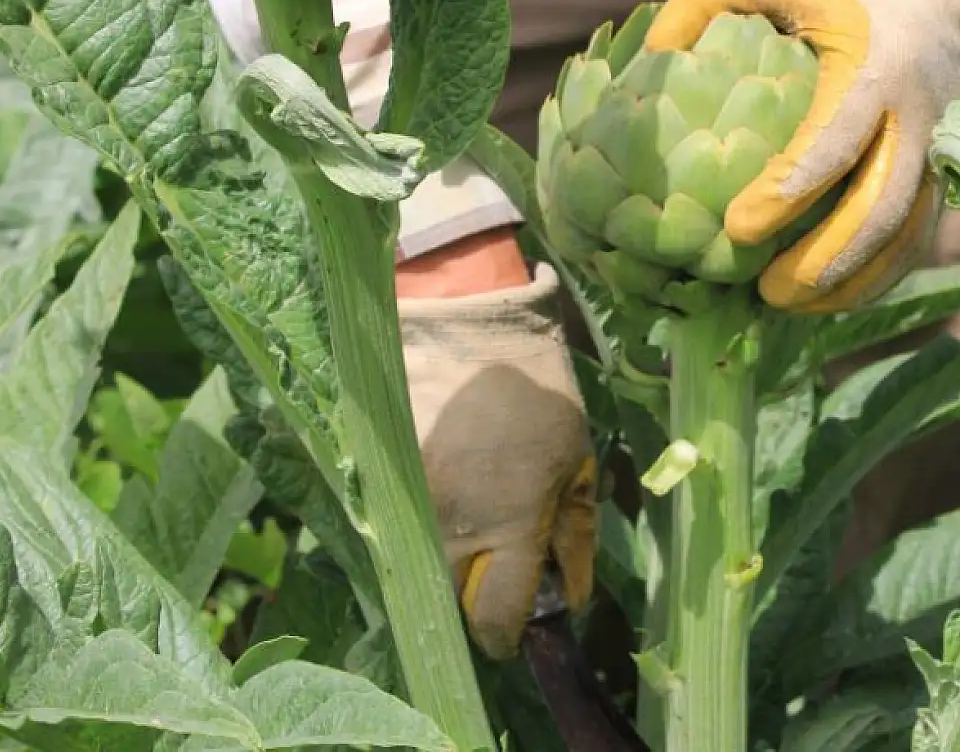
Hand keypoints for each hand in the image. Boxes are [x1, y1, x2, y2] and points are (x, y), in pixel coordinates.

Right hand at [399, 262, 596, 659]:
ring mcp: (410, 502)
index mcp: (511, 522)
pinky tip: (450, 483)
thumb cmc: (535, 388)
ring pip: (427, 563)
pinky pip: (405, 523)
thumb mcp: (577, 456)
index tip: (519, 630)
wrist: (462, 323)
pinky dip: (428, 518)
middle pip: (455, 602)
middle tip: (503, 563)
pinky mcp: (382, 479)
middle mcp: (452, 523)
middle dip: (480, 595)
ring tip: (477, 509)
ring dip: (454, 555)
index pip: (496, 619)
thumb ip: (577, 533)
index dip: (508, 636)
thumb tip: (573, 596)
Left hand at [649, 0, 959, 312]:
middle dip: (827, 256)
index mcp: (873, 60)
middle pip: (882, 201)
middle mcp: (915, 109)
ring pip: (906, 229)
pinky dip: (878, 273)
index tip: (737, 227)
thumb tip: (655, 51)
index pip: (836, 137)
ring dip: (853, 277)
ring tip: (789, 306)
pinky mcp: (942, 167)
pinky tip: (829, 298)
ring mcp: (936, 143)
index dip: (789, 189)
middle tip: (766, 292)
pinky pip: (917, 233)